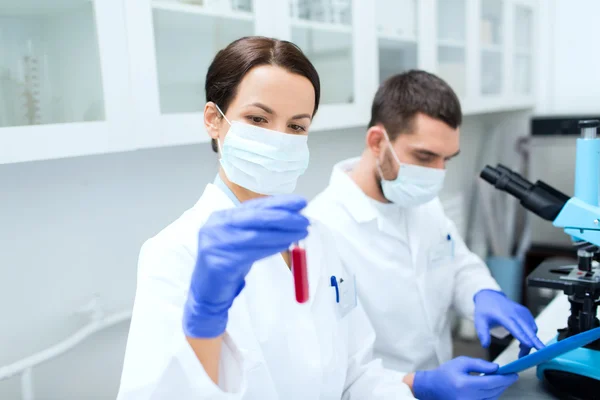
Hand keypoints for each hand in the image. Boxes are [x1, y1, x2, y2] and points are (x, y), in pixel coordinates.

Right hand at [183, 195, 309, 337]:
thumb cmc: (230, 263)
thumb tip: (293, 217)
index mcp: (222, 217)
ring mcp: (215, 244)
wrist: (207, 292)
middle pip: (256, 217)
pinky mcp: (219, 262)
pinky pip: (251, 253)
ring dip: (282, 233)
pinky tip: (286, 245)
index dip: (279, 202)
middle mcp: (215, 226)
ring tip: (301, 233)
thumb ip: (262, 229)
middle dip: (284, 216)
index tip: (300, 203)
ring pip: (256, 235)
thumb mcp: (244, 241)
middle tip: (305, 219)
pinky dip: (272, 248)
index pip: (254, 206)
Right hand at [412, 356, 517, 399]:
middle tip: (511, 376)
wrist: (431, 388)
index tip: (514, 374)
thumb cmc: (445, 373)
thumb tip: (497, 368)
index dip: (505, 378)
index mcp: (465, 385)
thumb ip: (480, 364)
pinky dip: (492, 395)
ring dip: (499, 389)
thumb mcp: (461, 362)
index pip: (492, 382)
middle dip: (504, 383)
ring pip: (492, 398)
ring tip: (501, 380)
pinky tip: (493, 388)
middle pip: (494, 391)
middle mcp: (468, 398)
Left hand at [474, 289, 544, 357]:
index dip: (523, 337)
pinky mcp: (526, 313)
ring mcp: (522, 312)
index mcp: (503, 315)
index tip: (530, 345)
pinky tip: (525, 343)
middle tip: (538, 356)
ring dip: (531, 342)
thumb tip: (485, 346)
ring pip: (532, 330)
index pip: (515, 327)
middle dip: (535, 342)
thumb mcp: (479, 321)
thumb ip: (482, 334)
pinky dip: (531, 336)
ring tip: (522, 353)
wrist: (490, 296)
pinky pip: (532, 326)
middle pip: (528, 329)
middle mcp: (515, 313)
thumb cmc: (485, 310)